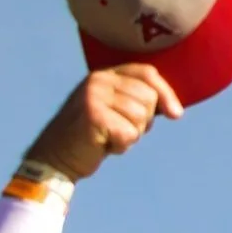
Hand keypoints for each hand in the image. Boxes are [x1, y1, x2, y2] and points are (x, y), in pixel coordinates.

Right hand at [25, 64, 182, 180]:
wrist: (56, 158)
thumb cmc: (93, 137)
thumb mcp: (116, 111)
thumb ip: (138, 101)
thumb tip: (175, 109)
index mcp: (105, 75)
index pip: (147, 74)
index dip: (166, 94)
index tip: (175, 115)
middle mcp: (98, 80)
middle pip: (148, 97)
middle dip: (143, 121)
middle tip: (119, 129)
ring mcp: (93, 96)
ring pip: (141, 117)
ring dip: (131, 135)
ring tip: (109, 137)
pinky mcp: (92, 115)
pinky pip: (129, 133)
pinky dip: (121, 146)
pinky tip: (103, 146)